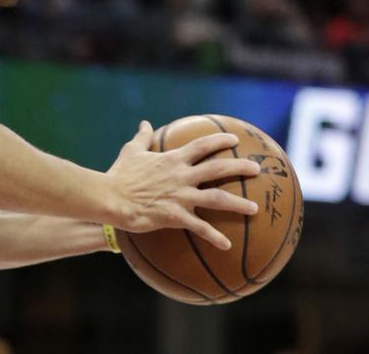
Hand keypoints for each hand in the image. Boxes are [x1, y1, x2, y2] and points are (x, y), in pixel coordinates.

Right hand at [106, 121, 260, 249]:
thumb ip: (142, 138)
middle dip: (240, 167)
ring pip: (217, 198)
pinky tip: (227, 245)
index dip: (220, 141)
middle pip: (218, 168)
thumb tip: (145, 123)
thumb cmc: (120, 175)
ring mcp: (181, 196)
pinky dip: (214, 237)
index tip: (235, 139)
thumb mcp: (131, 151)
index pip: (201, 146)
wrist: (111, 197)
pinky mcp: (176, 216)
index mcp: (172, 159)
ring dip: (238, 203)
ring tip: (254, 208)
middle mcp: (182, 176)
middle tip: (257, 169)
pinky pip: (200, 227)